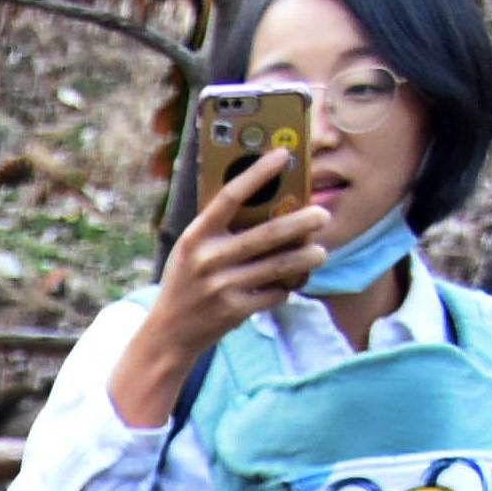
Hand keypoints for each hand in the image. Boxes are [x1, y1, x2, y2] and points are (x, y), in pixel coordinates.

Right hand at [111, 151, 332, 422]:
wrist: (168, 334)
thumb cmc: (187, 282)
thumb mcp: (191, 250)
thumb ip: (220, 229)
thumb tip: (270, 200)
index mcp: (196, 236)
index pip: (230, 196)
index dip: (258, 173)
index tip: (283, 156)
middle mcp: (207, 259)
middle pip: (267, 234)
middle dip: (301, 223)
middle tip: (323, 216)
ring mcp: (221, 287)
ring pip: (278, 266)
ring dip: (306, 258)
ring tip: (320, 253)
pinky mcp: (233, 312)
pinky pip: (273, 294)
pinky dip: (285, 288)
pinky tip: (289, 283)